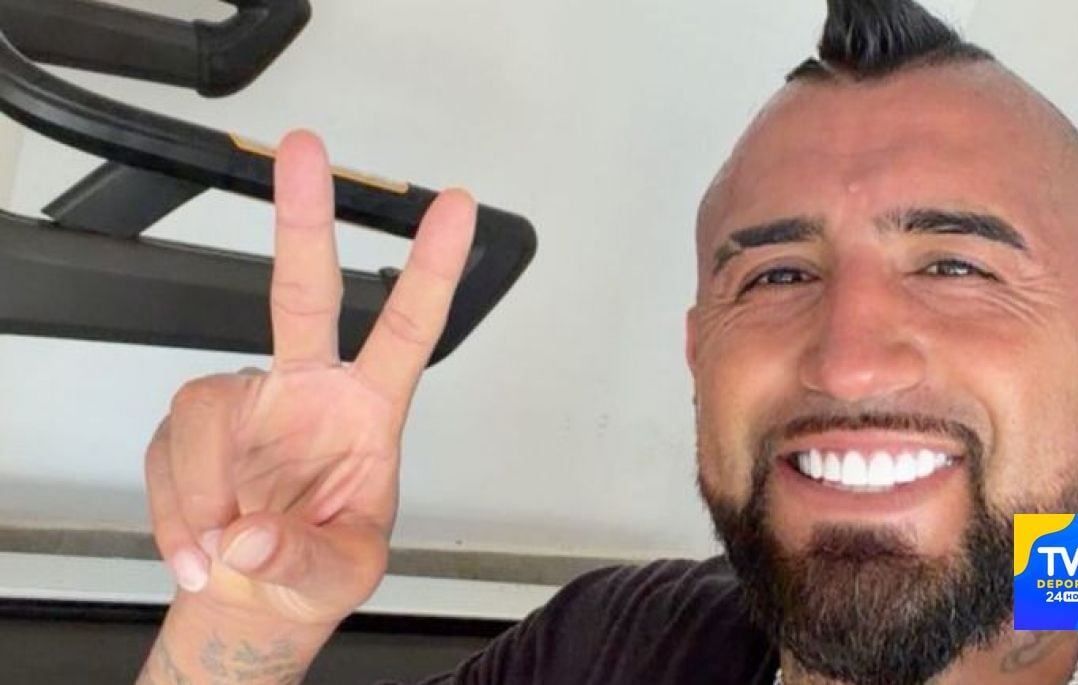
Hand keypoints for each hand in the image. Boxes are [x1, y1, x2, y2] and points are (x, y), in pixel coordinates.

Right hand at [144, 130, 475, 625]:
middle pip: (304, 291)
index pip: (410, 328)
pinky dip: (176, 510)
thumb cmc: (316, 566)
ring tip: (220, 544)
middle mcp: (308, 389)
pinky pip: (168, 454)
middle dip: (305, 218)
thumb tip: (251, 532)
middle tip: (306, 149)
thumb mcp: (340, 574)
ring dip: (205, 486)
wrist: (254, 595)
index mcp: (368, 409)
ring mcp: (248, 402)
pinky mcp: (193, 427)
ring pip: (207, 405)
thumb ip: (305, 555)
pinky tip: (197, 542)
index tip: (457, 206)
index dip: (432, 268)